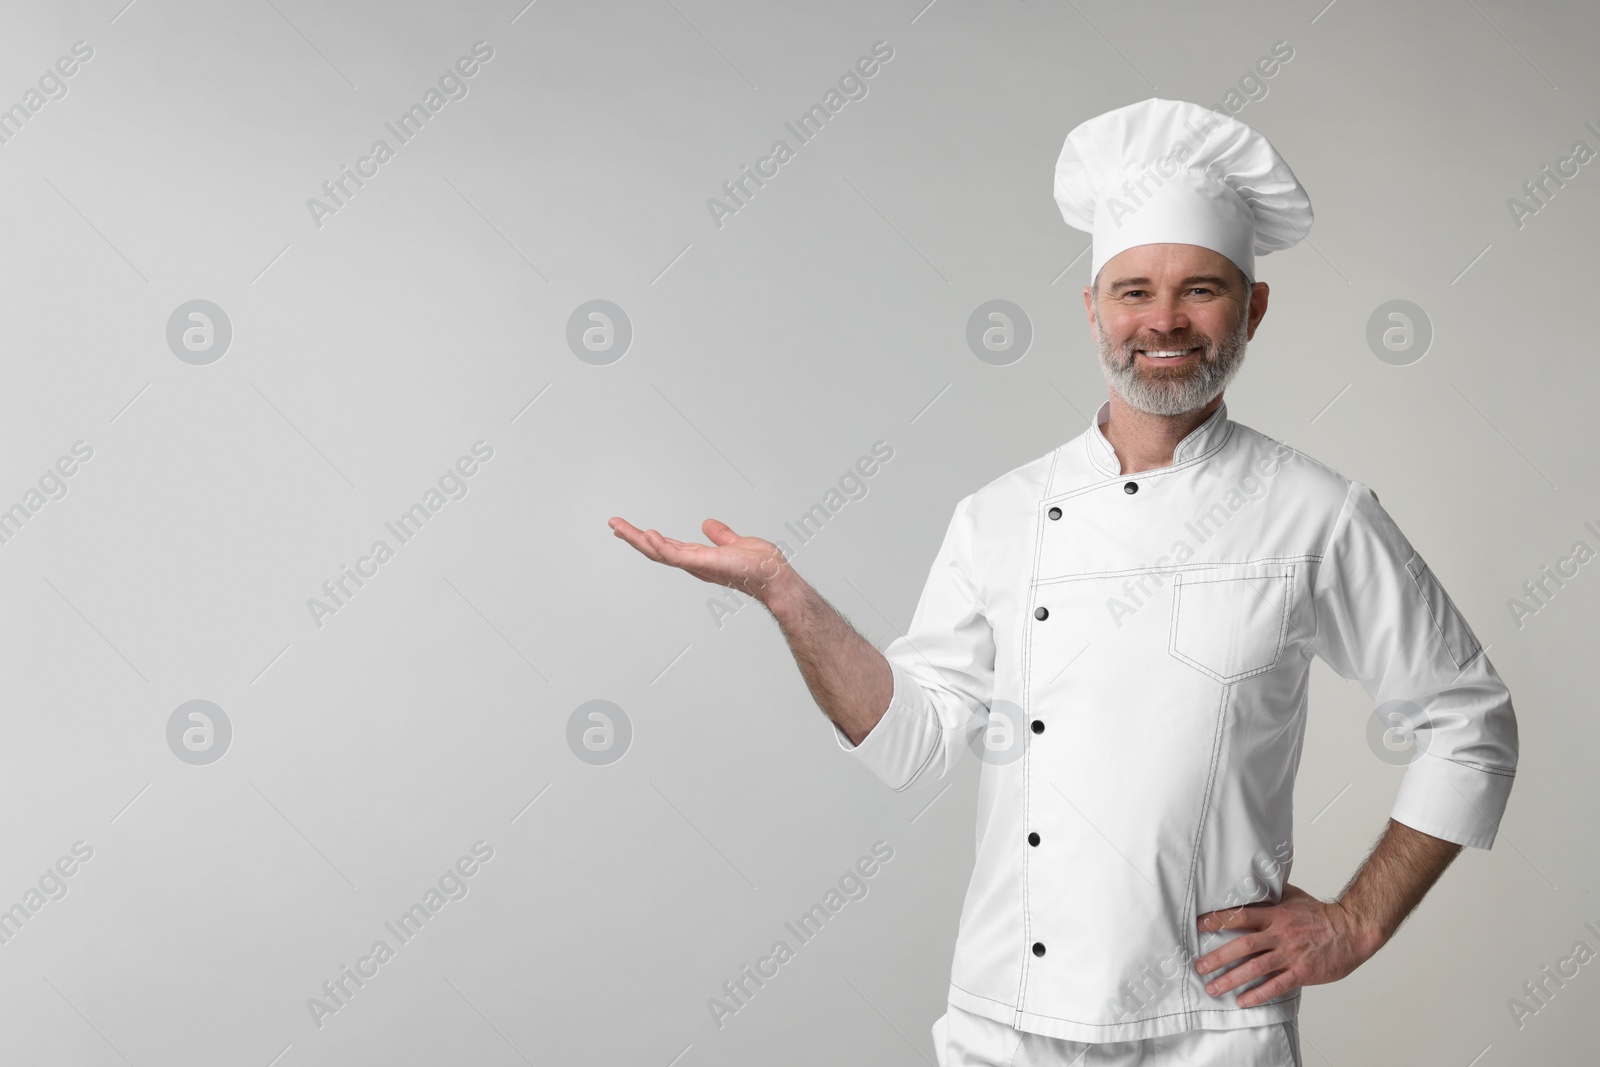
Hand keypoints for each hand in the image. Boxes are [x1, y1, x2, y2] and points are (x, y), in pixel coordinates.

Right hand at [609, 516, 794, 603]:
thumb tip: (707, 524)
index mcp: (699, 557)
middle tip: (613, 523)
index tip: (628, 528)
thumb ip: (721, 535)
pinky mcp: (703, 564)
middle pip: (655, 551)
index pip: (666, 547)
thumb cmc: (761, 566)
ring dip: (637, 539)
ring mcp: (696, 565)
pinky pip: (676, 555)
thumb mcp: (736, 542)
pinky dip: (661, 545)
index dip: (647, 538)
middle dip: (632, 538)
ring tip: (618, 526)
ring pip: (659, 553)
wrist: (774, 576)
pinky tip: (648, 534)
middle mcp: (693, 563)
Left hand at [1192, 883, 1380, 1007]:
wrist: (1352, 930)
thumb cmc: (1321, 914)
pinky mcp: (1302, 972)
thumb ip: (1271, 893)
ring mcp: (1290, 955)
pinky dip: (1258, 994)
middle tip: (1199, 967)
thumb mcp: (1293, 896)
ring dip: (1231, 979)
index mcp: (1275, 915)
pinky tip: (1243, 1001)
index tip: (1198, 925)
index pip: (1240, 916)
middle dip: (1218, 957)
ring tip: (1213, 988)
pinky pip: (1276, 985)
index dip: (1218, 920)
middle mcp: (1279, 935)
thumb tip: (1252, 882)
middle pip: (1242, 946)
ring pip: (1255, 968)